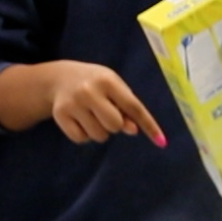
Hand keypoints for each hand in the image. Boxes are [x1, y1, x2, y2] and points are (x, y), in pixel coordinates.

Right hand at [38, 61, 166, 146]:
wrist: (59, 78)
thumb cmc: (96, 84)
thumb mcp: (114, 87)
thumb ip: (127, 107)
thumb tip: (133, 130)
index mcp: (107, 80)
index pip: (133, 106)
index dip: (149, 125)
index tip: (161, 142)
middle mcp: (89, 91)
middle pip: (115, 125)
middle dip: (116, 125)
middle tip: (107, 114)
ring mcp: (72, 104)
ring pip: (99, 135)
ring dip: (101, 131)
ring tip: (93, 116)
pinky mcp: (59, 116)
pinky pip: (81, 139)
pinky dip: (85, 135)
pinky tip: (81, 121)